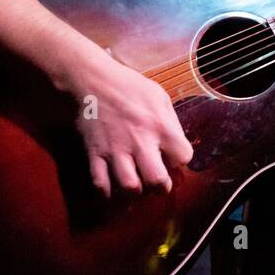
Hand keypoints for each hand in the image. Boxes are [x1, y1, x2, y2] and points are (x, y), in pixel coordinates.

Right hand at [65, 51, 194, 199]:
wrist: (92, 81)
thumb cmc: (129, 87)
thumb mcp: (159, 96)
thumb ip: (170, 122)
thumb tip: (176, 146)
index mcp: (160, 125)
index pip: (183, 156)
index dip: (180, 159)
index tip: (172, 156)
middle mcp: (140, 141)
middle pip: (156, 180)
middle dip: (160, 187)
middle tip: (157, 182)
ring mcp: (115, 150)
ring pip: (129, 187)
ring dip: (135, 192)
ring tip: (137, 185)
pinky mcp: (95, 154)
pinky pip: (100, 184)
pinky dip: (107, 193)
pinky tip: (113, 189)